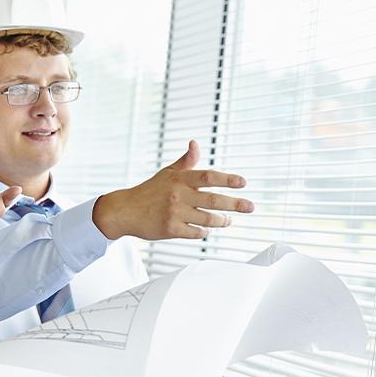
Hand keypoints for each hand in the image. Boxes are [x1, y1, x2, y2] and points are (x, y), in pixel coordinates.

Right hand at [93, 140, 253, 239]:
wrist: (125, 210)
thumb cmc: (148, 191)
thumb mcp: (167, 173)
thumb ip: (186, 162)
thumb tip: (195, 144)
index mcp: (179, 179)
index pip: (208, 177)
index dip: (228, 179)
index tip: (243, 183)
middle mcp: (178, 195)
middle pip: (214, 200)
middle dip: (235, 204)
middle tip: (250, 207)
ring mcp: (174, 213)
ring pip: (208, 219)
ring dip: (222, 220)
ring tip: (228, 220)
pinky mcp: (170, 229)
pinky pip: (195, 232)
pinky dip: (204, 232)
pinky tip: (207, 229)